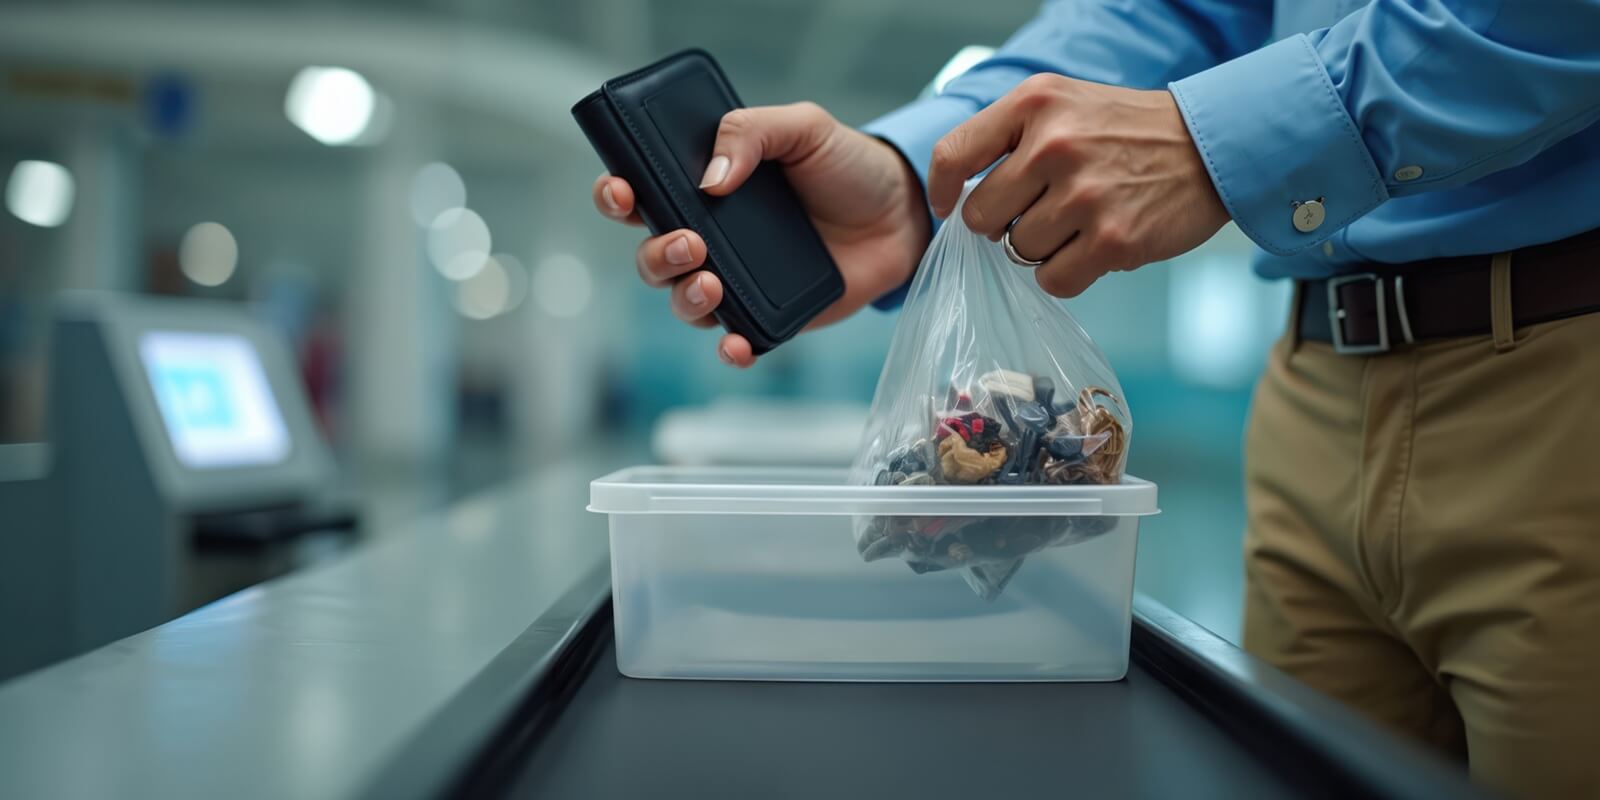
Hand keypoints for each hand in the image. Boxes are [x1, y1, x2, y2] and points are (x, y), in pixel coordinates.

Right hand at [593, 102, 930, 366]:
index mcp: (704, 186)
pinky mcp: (768, 316)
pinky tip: (735, 343)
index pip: (641, 192)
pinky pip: (735, 341)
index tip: (622, 191)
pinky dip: (728, 348)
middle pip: (652, 254)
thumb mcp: (803, 127)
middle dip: (657, 253)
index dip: (617, 194)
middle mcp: (711, 236)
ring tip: (712, 283)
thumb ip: (752, 132)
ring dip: (685, 297)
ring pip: (684, 300)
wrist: (903, 213)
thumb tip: (710, 179)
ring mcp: (737, 279)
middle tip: (691, 241)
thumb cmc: (847, 165)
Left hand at [926, 74, 1229, 297]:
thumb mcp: (1062, 104)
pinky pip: (1053, 280)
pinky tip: (1091, 247)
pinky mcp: (1113, 240)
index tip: (946, 206)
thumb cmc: (1125, 131)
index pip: (952, 155)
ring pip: (1017, 251)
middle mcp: (1055, 145)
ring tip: (1077, 222)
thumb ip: (1006, 135)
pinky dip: (1066, 273)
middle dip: (1001, 223)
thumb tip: (952, 193)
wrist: (1212, 145)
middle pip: (981, 216)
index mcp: (1035, 104)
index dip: (941, 190)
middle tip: (1038, 210)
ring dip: (1041, 247)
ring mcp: (1085, 195)